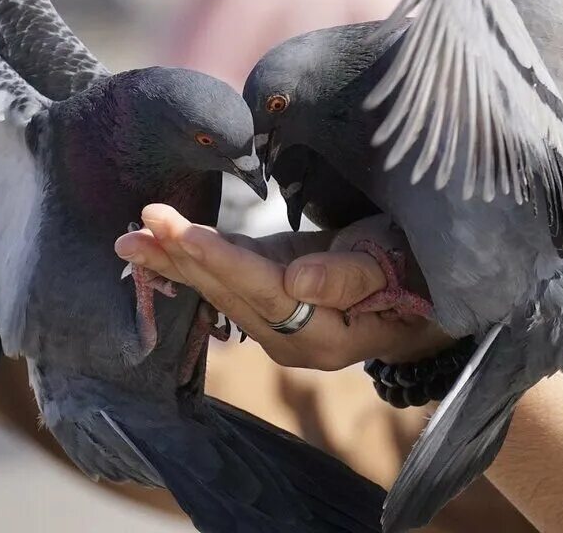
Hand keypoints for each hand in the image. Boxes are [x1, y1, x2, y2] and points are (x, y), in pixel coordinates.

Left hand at [114, 205, 451, 369]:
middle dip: (181, 258)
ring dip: (175, 261)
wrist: (430, 289)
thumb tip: (297, 284)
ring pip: (219, 288)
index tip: (175, 231)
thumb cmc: (420, 272)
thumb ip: (348, 278)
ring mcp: (278, 320)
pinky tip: (158, 247)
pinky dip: (192, 260)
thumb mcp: (395, 266)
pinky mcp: (273, 294)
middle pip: (229, 292)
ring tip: (132, 237)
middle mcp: (291, 338)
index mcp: (323, 336)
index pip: (260, 291)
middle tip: (138, 224)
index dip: (217, 259)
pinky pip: (227, 279)